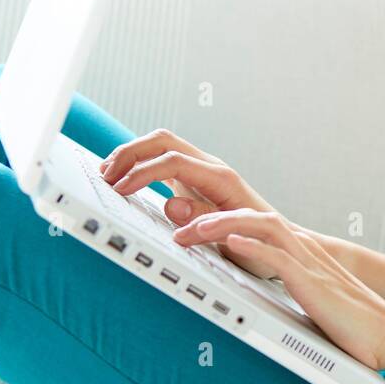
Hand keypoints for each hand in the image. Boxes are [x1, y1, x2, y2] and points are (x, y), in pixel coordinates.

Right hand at [99, 128, 282, 277]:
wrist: (278, 242)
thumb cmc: (259, 242)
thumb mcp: (234, 237)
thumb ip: (204, 220)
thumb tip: (173, 206)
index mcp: (221, 178)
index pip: (173, 161)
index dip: (142, 172)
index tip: (120, 188)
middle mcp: (211, 168)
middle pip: (164, 141)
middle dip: (131, 153)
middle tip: (106, 174)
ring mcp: (203, 173)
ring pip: (162, 146)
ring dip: (133, 155)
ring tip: (107, 172)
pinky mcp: (195, 182)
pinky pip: (164, 162)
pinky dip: (141, 164)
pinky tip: (125, 178)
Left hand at [172, 209, 384, 370]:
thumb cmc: (349, 324)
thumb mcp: (306, 299)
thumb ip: (281, 291)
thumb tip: (248, 299)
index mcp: (298, 252)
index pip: (253, 221)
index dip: (218, 217)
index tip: (186, 224)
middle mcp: (303, 249)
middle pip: (251, 214)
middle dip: (211, 214)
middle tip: (175, 223)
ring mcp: (309, 263)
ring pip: (261, 226)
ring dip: (222, 225)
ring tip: (191, 230)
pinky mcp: (313, 283)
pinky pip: (279, 258)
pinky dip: (253, 248)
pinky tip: (231, 244)